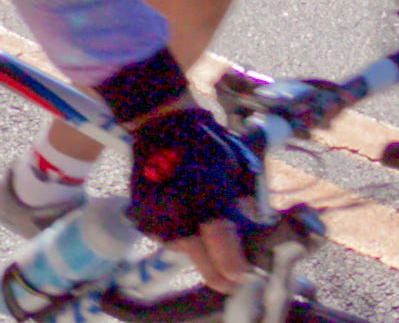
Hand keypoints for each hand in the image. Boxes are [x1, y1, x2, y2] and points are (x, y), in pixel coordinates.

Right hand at [126, 100, 262, 293]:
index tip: (248, 275)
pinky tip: (188, 221)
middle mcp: (179, 215)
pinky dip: (180, 236)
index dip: (240, 271)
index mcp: (207, 200)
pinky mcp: (143, 216)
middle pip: (206, 268)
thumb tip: (256, 240)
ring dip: (201, 254)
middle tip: (235, 276)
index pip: (227, 256)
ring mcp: (158, 218)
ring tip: (210, 241)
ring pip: (187, 254)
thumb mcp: (238, 170)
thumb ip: (245, 209)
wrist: (162, 122)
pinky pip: (168, 239)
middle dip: (224, 275)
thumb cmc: (207, 142)